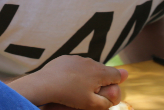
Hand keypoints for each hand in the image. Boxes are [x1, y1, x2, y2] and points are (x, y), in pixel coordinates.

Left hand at [10, 55, 127, 109]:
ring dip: (88, 75)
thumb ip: (106, 100)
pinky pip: (76, 64)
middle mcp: (91, 62)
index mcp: (100, 72)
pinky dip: (76, 71)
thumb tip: (115, 95)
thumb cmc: (70, 95)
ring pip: (89, 66)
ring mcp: (78, 58)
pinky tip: (69, 81)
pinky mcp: (66, 58)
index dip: (117, 82)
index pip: (117, 75)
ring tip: (79, 87)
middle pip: (103, 70)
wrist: (46, 84)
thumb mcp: (91, 104)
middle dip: (102, 79)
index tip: (113, 86)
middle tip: (94, 90)